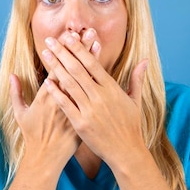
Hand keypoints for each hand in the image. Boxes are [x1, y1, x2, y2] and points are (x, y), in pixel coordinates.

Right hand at [9, 29, 101, 171]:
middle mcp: (62, 100)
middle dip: (82, 50)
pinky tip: (105, 71)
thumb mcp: (20, 114)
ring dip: (92, 61)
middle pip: (74, 70)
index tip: (69, 36)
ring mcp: (75, 108)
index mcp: (46, 97)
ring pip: (86, 80)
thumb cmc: (32, 135)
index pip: (57, 69)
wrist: (46, 158)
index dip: (64, 52)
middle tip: (90, 32)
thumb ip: (17, 93)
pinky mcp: (84, 115)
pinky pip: (93, 96)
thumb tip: (11, 75)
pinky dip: (98, 83)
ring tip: (98, 44)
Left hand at [40, 30, 148, 165]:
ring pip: (69, 84)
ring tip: (46, 54)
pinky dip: (56, 92)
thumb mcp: (136, 101)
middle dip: (63, 52)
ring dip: (56, 67)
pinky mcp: (80, 124)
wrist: (126, 152)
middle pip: (78, 69)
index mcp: (112, 88)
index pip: (93, 63)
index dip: (79, 48)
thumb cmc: (131, 126)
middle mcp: (100, 97)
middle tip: (50, 39)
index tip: (69, 37)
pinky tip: (46, 81)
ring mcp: (89, 110)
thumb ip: (137, 79)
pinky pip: (65, 105)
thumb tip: (144, 60)